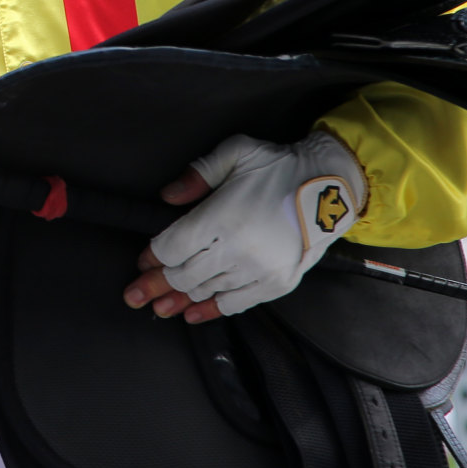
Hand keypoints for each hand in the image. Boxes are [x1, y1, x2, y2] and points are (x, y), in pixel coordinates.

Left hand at [122, 131, 364, 321]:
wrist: (331, 187)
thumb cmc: (279, 165)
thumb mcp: (236, 153)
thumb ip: (197, 174)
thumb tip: (167, 197)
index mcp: (222, 216)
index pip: (172, 247)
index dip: (153, 255)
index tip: (143, 259)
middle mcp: (237, 248)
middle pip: (183, 274)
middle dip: (155, 284)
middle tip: (135, 293)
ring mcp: (258, 269)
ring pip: (206, 291)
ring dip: (178, 299)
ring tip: (158, 306)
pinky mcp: (276, 283)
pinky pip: (236, 304)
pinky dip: (211, 311)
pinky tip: (192, 315)